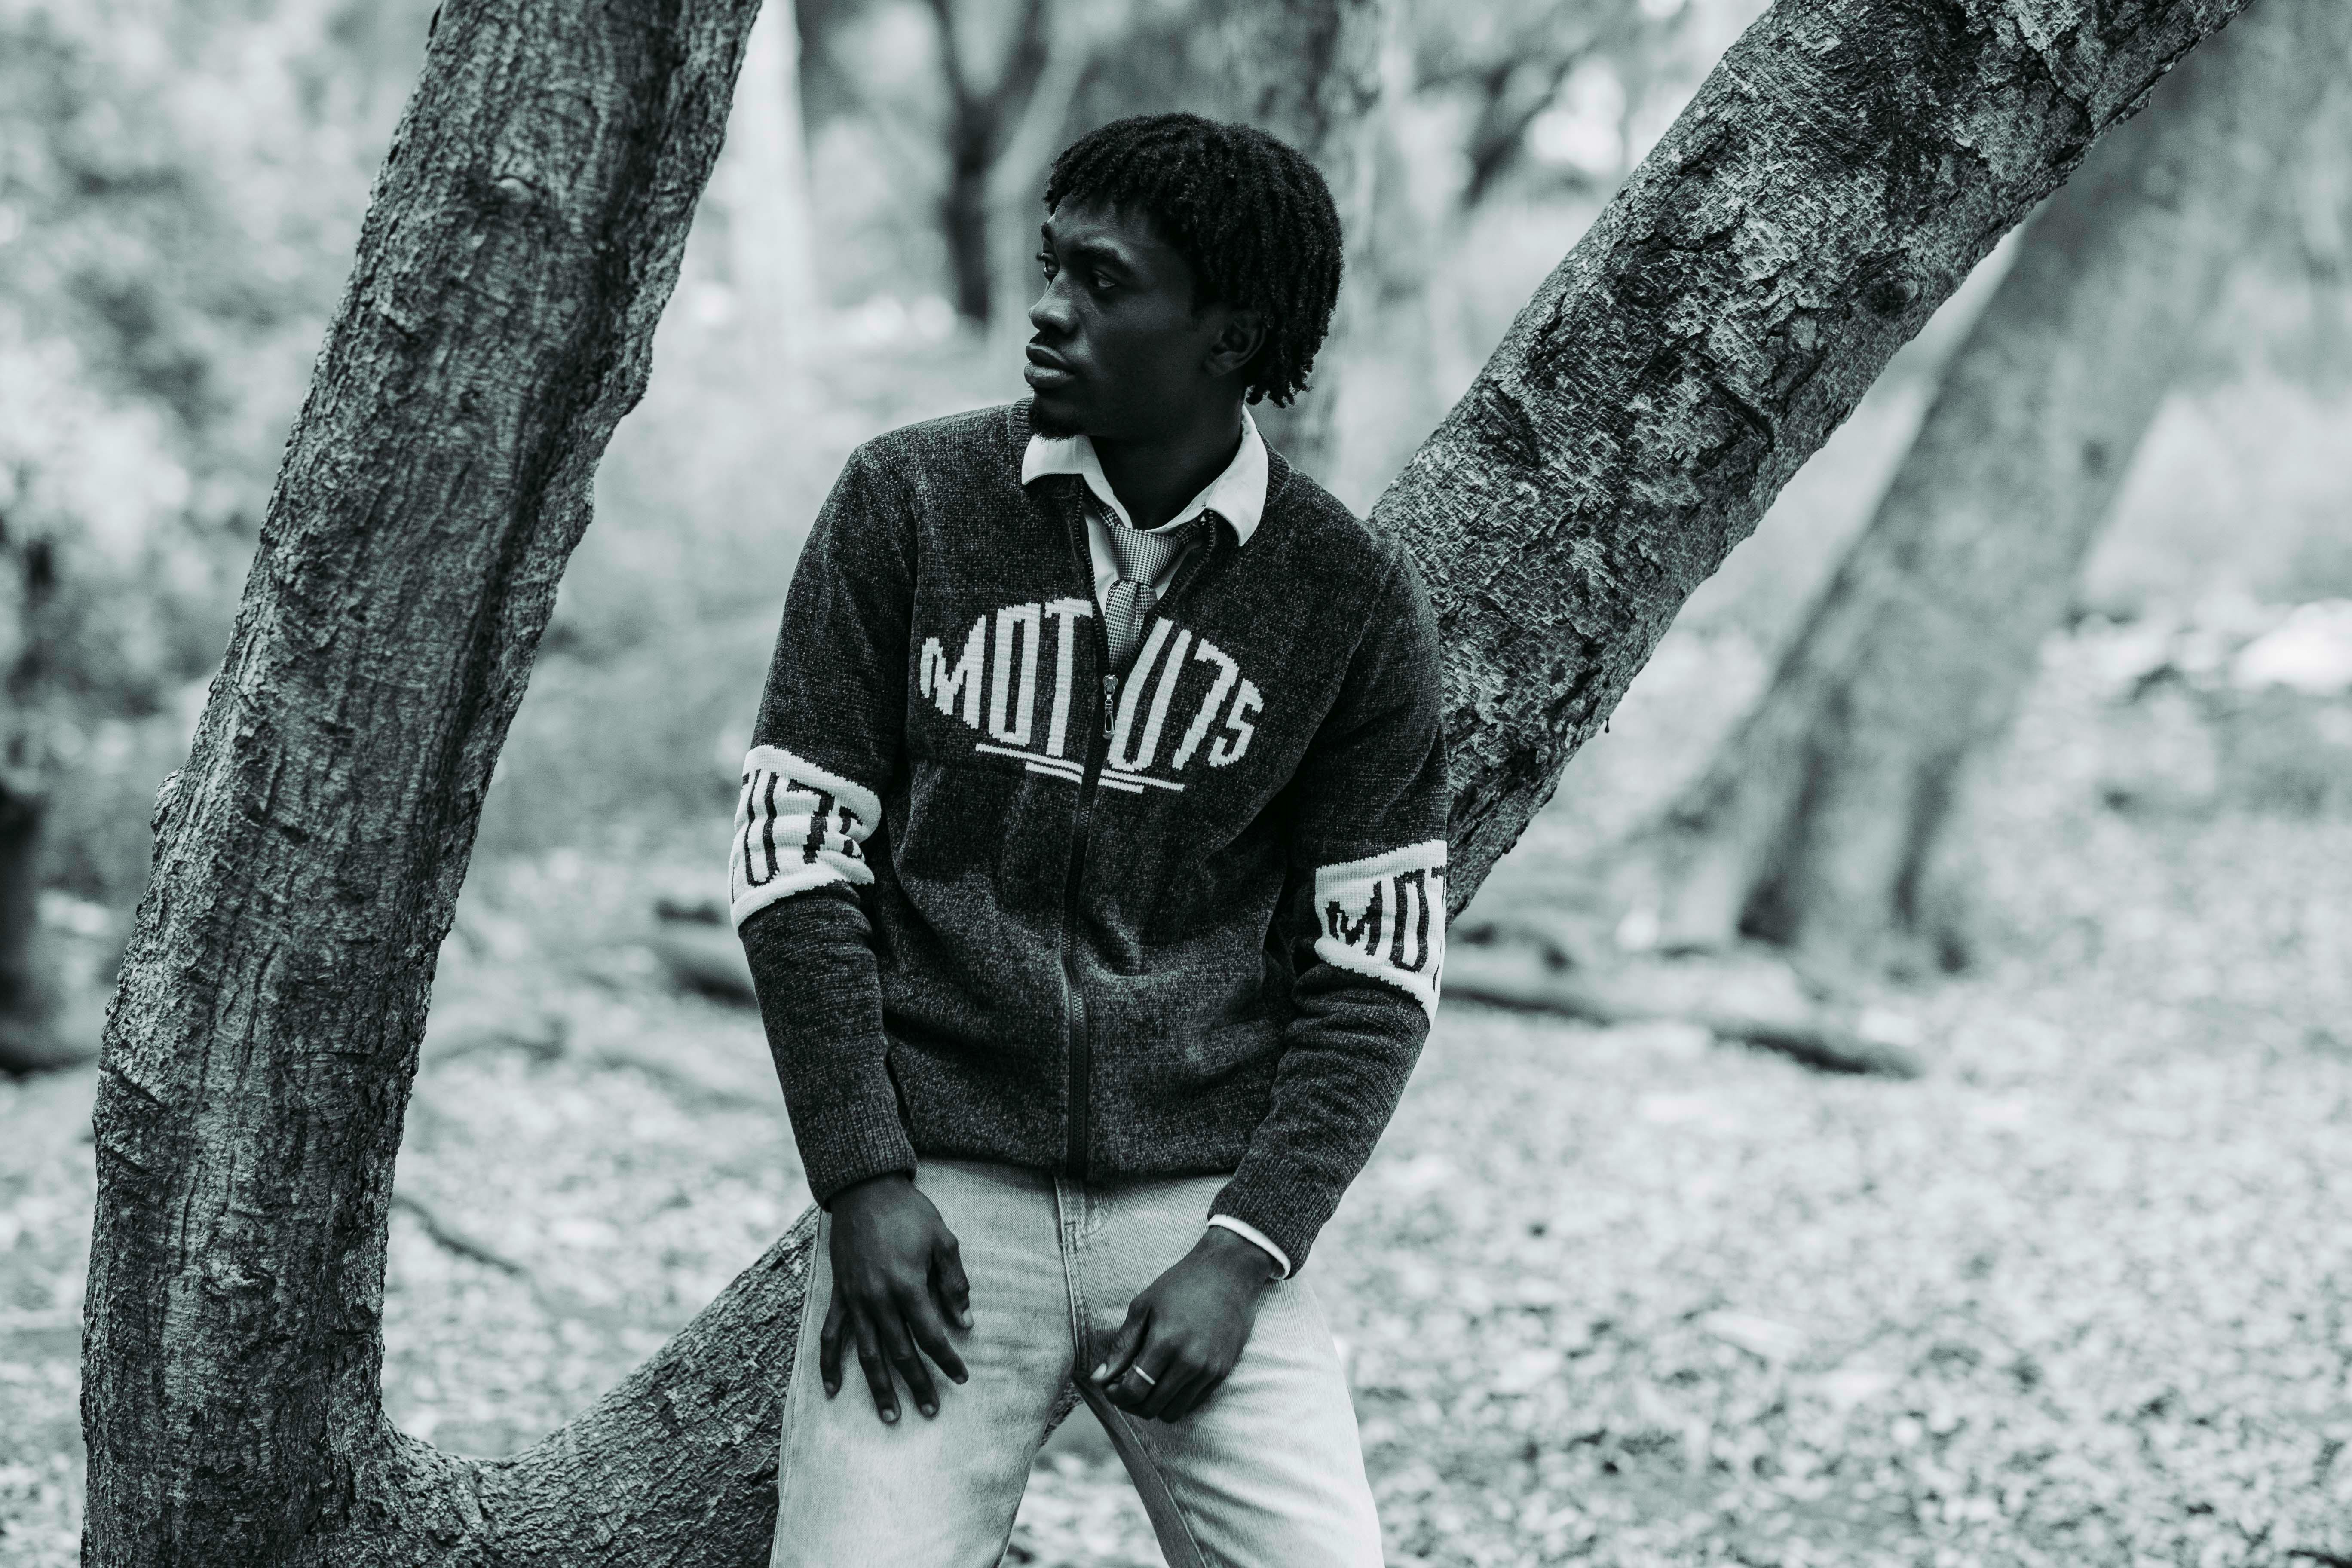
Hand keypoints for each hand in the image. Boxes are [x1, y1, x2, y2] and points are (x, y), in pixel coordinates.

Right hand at [821, 1172, 970, 1422]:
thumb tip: (965, 1322)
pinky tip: (833, 1389)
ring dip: (878, 1387)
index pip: (931, 1335)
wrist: (864, 1190)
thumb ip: (953, 1283)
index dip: (947, 1360)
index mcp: (907, 1285)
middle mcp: (878, 1299)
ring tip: (890, 1415)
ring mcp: (854, 1299)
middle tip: (930, 1411)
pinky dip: (829, 1364)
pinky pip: (831, 1335)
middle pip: (900, 1352)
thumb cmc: (908, 1213)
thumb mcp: (943, 1240)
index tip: (962, 1378)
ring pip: (866, 1353)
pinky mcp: (838, 1295)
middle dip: (917, 1384)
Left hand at [1092, 1228, 1275, 1422]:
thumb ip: (1122, 1345)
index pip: (1133, 1391)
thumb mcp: (1144, 1307)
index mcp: (1165, 1342)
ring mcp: (1209, 1370)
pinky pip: (1193, 1403)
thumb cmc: (1181, 1284)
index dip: (1115, 1396)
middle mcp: (1189, 1362)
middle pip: (1151, 1408)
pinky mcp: (1222, 1372)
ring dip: (1154, 1405)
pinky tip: (1168, 1380)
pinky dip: (1176, 1400)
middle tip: (1124, 1387)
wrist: (1229, 1272)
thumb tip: (1099, 1379)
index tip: (1110, 1387)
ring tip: (1146, 1385)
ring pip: (1173, 1412)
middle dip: (1130, 1404)